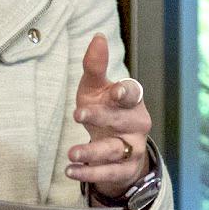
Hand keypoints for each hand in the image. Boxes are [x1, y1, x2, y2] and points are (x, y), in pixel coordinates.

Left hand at [67, 33, 152, 201]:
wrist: (115, 149)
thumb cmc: (104, 110)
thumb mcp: (96, 89)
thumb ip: (95, 66)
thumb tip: (98, 37)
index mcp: (131, 101)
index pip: (132, 94)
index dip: (125, 93)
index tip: (114, 91)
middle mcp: (136, 123)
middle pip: (122, 120)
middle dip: (101, 118)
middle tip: (78, 114)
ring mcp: (132, 148)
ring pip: (115, 150)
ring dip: (92, 151)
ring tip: (71, 152)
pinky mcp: (124, 170)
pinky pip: (109, 173)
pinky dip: (89, 172)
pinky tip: (71, 170)